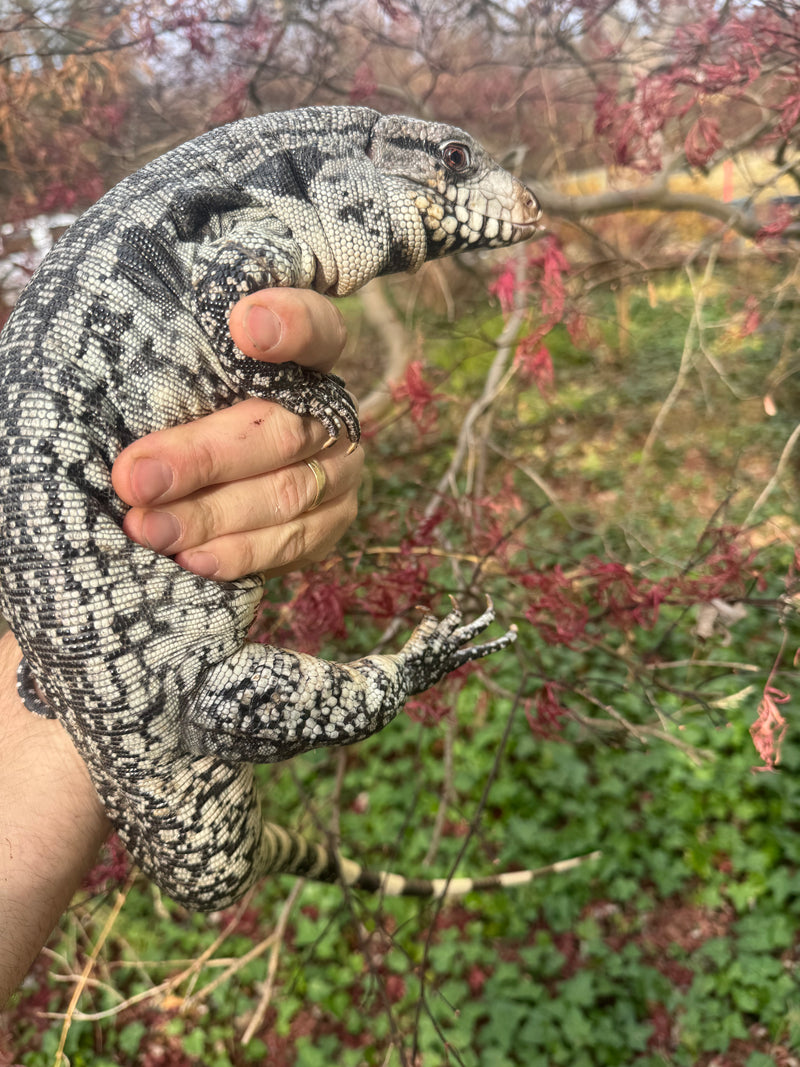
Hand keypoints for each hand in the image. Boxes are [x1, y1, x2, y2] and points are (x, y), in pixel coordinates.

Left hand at [111, 289, 363, 581]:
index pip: (314, 326)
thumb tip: (115, 383)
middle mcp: (332, 409)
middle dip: (203, 459)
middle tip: (135, 480)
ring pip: (286, 494)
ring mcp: (340, 468)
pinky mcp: (333, 520)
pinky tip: (192, 558)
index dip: (288, 323)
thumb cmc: (185, 406)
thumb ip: (171, 367)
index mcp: (304, 353)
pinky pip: (293, 544)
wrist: (220, 475)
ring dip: (209, 517)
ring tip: (147, 529)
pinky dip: (239, 554)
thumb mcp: (180, 371)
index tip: (242, 324)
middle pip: (282, 430)